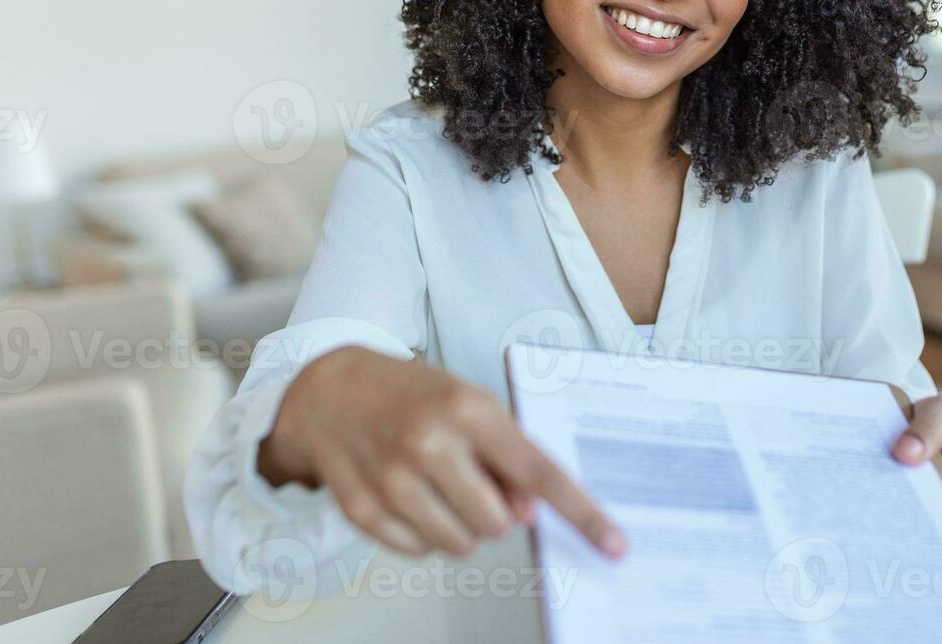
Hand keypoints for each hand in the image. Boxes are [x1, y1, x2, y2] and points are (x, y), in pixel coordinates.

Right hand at [259, 346, 625, 559]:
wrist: (327, 390)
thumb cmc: (411, 394)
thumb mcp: (468, 403)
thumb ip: (505, 456)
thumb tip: (528, 513)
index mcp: (467, 410)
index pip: (538, 472)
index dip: (581, 512)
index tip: (614, 543)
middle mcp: (429, 444)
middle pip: (497, 523)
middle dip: (497, 513)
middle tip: (474, 483)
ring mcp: (392, 480)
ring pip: (459, 543)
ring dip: (460, 525)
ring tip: (438, 486)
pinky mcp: (362, 509)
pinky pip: (419, 551)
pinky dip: (423, 533)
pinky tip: (408, 495)